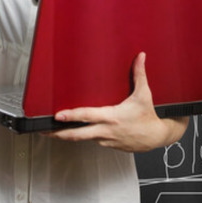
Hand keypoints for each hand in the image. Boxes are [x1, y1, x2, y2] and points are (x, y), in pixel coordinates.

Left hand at [47, 53, 188, 151]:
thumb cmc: (149, 117)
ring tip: (53, 132)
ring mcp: (106, 140)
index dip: (71, 116)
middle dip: (58, 134)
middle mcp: (105, 131)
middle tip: (43, 131)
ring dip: (68, 135)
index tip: (57, 115)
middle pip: (77, 135)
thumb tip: (140, 56)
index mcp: (111, 117)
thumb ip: (139, 74)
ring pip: (83, 139)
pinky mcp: (108, 145)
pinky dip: (84, 136)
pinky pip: (93, 140)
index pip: (86, 116)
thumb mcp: (144, 94)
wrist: (158, 137)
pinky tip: (76, 132)